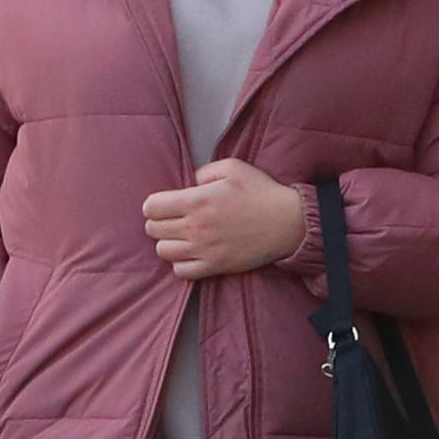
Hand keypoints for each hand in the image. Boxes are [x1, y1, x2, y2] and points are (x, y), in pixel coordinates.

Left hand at [143, 159, 307, 278]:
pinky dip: (181, 263)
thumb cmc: (261, 192)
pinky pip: (180, 271)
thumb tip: (188, 183)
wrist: (287, 222)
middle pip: (153, 229)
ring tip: (183, 236)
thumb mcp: (232, 167)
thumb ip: (203, 172)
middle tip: (175, 218)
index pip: (151, 207)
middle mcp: (195, 227)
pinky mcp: (214, 266)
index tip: (165, 204)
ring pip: (163, 251)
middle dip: (159, 221)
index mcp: (196, 200)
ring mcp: (203, 249)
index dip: (154, 204)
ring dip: (169, 242)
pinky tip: (192, 253)